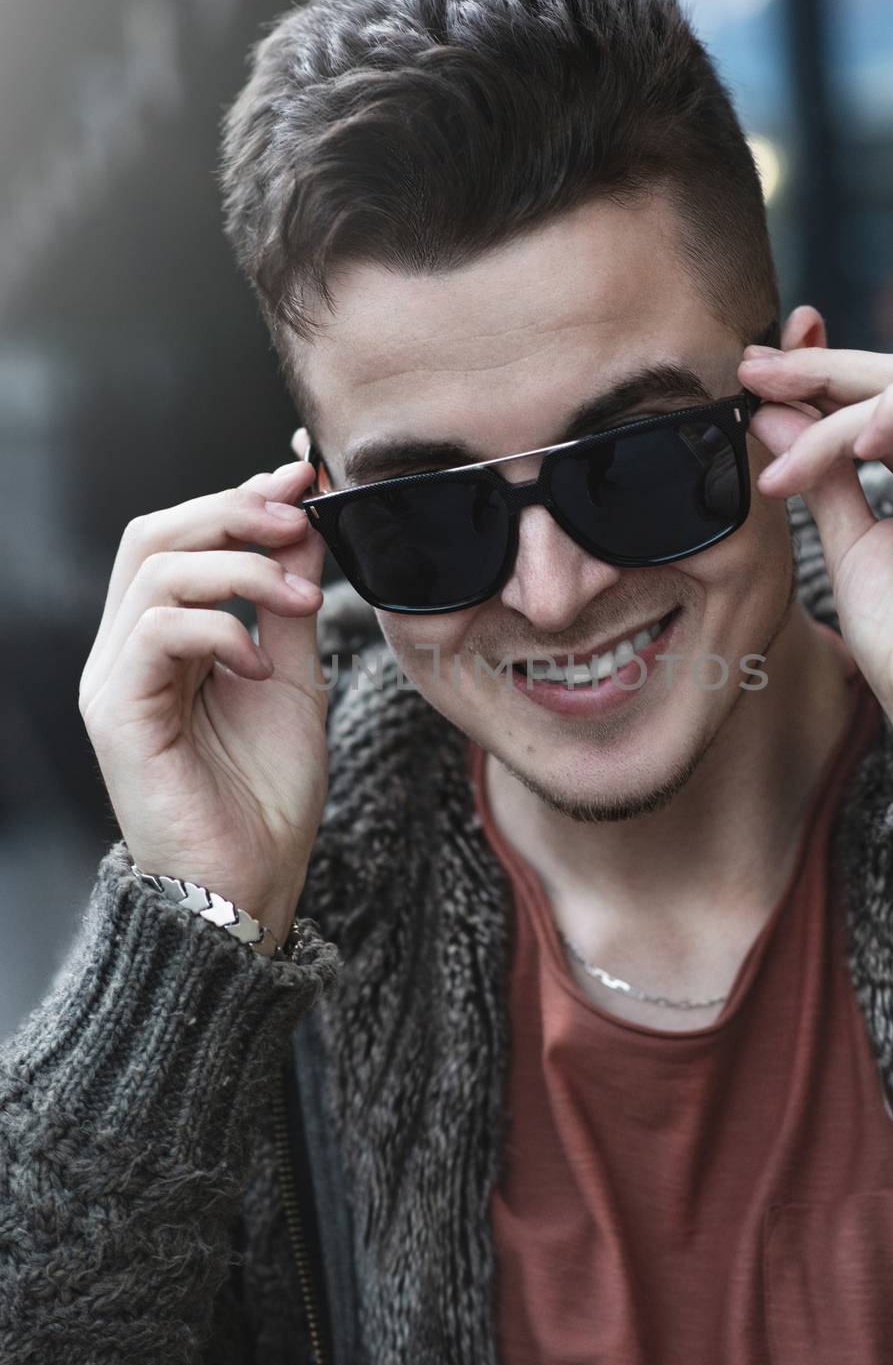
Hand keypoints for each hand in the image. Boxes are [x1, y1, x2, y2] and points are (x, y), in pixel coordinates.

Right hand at [78, 456, 328, 938]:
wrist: (251, 886)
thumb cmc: (267, 796)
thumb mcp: (295, 680)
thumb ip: (290, 605)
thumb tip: (306, 526)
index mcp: (166, 640)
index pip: (181, 538)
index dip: (238, 497)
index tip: (304, 478)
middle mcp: (128, 651)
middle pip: (154, 535)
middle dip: (233, 511)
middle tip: (300, 517)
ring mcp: (114, 680)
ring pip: (152, 571)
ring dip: (239, 567)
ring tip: (301, 599)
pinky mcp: (116, 715)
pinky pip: (154, 633)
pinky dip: (218, 628)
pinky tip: (260, 662)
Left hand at [738, 342, 892, 742]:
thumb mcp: (846, 544)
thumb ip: (818, 478)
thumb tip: (771, 416)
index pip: (879, 402)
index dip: (818, 379)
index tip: (754, 378)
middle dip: (817, 367)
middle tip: (753, 370)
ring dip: (838, 393)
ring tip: (778, 420)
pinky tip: (852, 439)